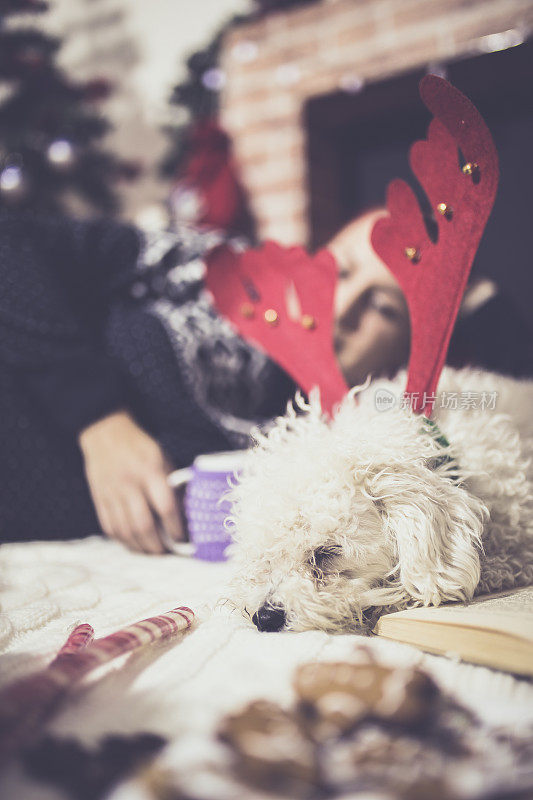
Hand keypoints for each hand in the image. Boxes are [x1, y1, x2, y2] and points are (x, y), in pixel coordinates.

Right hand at [79, 411, 183, 552]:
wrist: (105, 432)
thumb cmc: (139, 446)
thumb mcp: (162, 457)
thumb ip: (172, 482)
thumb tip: (184, 510)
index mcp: (149, 471)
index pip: (166, 507)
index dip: (175, 528)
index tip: (182, 538)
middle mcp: (129, 484)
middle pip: (144, 525)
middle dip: (157, 545)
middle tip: (166, 553)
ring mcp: (111, 493)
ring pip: (125, 531)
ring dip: (139, 548)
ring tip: (151, 553)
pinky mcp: (99, 498)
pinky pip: (110, 527)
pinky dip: (122, 541)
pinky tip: (133, 544)